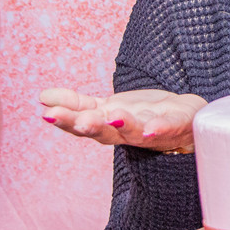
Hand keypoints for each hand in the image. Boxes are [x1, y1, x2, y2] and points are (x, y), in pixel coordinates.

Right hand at [38, 88, 207, 152]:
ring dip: (124, 125)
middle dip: (90, 126)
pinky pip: (167, 128)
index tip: (47, 113)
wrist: (187, 120)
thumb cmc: (143, 114)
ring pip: (134, 132)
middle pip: (105, 132)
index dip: (67, 120)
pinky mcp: (176, 125)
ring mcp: (151, 131)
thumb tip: (42, 96)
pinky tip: (150, 129)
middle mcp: (126, 133)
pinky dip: (159, 129)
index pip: (83, 124)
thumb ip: (78, 104)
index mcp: (108, 126)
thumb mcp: (107, 107)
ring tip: (114, 117)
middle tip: (78, 120)